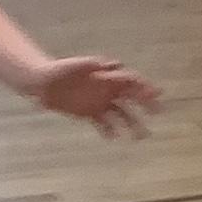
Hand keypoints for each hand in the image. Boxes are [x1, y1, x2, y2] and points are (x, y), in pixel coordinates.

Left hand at [35, 57, 158, 135]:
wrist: (42, 83)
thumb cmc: (59, 70)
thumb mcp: (73, 66)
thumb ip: (88, 65)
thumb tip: (103, 64)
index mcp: (106, 76)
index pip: (130, 80)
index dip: (144, 86)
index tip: (155, 94)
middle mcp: (106, 89)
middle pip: (131, 96)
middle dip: (145, 103)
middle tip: (158, 112)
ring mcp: (99, 101)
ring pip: (121, 113)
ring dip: (132, 123)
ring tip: (140, 136)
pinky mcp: (89, 112)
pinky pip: (103, 123)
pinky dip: (108, 130)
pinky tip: (113, 137)